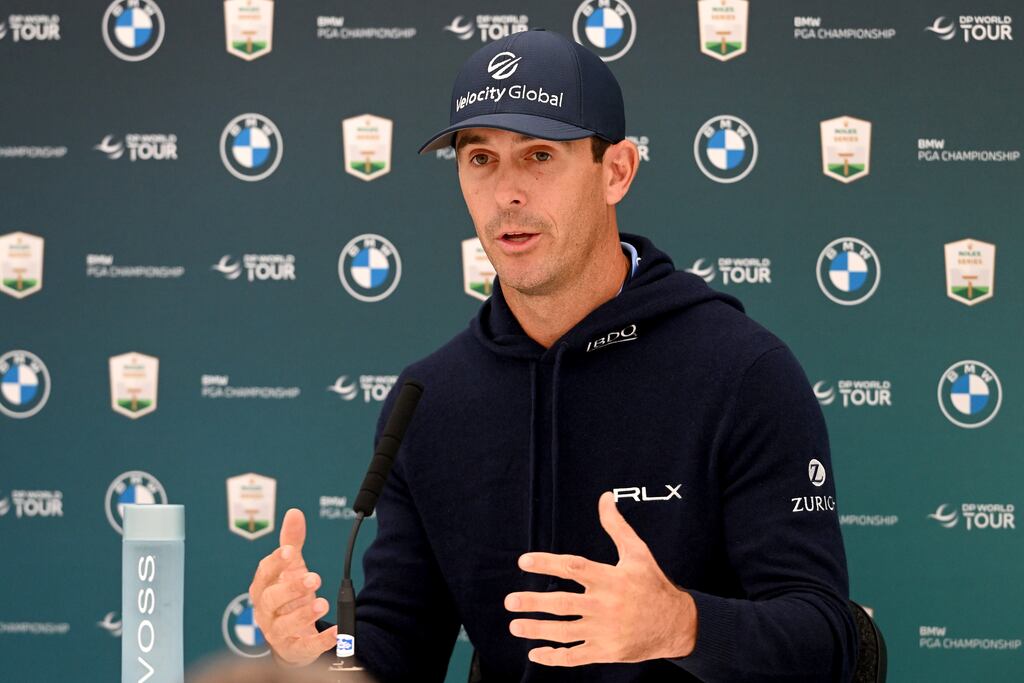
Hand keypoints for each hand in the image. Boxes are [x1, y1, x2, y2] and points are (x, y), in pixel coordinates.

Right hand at [249, 508, 336, 664]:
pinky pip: (305, 647)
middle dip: (291, 588)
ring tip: (323, 603)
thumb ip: (291, 541)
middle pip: (271, 600)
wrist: (290, 636)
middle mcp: (266, 611)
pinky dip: (320, 641)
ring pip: (284, 626)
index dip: (275, 562)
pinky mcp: (293, 649)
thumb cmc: (288, 597)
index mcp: (263, 588)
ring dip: (304, 614)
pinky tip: (336, 632)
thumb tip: (294, 513)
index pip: (264, 573)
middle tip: (314, 578)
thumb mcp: (291, 568)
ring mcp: (278, 633)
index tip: (290, 551)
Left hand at [505, 491, 696, 666]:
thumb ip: (616, 527)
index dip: (547, 564)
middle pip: (562, 604)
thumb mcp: (638, 553)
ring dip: (536, 630)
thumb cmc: (654, 585)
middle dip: (533, 603)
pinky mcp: (607, 652)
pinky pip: (575, 657)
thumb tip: (604, 498)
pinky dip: (554, 658)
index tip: (524, 562)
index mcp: (610, 579)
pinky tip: (535, 654)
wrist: (677, 624)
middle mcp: (605, 605)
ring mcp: (605, 631)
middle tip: (510, 601)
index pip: (573, 568)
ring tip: (515, 625)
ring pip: (564, 632)